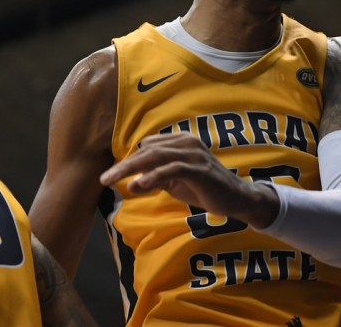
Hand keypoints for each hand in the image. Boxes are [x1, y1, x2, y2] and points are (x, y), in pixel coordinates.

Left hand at [99, 132, 278, 227]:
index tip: (111, 175)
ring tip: (112, 181)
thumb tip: (131, 180)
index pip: (147, 147)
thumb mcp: (175, 181)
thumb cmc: (204, 188)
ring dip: (131, 170)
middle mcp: (186, 143)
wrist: (237, 199)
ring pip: (155, 157)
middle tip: (103, 179)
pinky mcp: (200, 169)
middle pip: (147, 150)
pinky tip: (138, 185)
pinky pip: (172, 170)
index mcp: (180, 141)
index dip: (128, 160)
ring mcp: (194, 154)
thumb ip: (155, 177)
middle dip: (123, 165)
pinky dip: (153, 177)